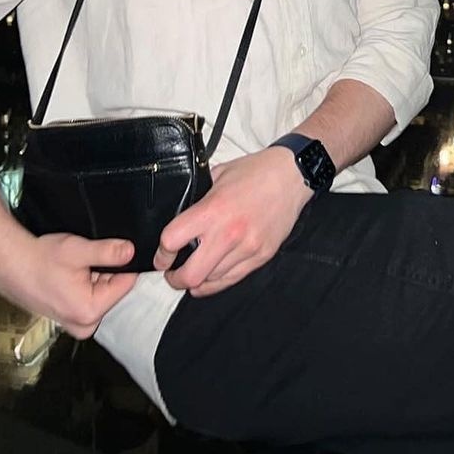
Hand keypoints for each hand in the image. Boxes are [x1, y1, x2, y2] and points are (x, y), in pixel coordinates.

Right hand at [0, 232, 137, 338]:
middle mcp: (85, 324)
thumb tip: (132, 252)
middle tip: (86, 261)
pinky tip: (70, 274)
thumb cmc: (40, 259)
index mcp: (90, 311)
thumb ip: (109, 252)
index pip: (126, 284)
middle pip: (115, 290)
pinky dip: (86, 283)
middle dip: (107, 272)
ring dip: (95, 277)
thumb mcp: (78, 250)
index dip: (123, 264)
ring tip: (76, 268)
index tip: (111, 253)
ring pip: (103, 292)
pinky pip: (91, 297)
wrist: (11, 265)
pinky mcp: (71, 317)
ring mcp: (77, 323)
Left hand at [154, 147, 311, 297]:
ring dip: (198, 280)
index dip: (161, 253)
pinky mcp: (262, 256)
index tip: (161, 257)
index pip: (172, 241)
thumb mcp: (218, 174)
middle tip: (173, 273)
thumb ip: (198, 198)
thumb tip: (179, 217)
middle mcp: (229, 233)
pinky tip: (212, 275)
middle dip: (175, 279)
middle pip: (190, 275)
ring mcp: (247, 248)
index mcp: (213, 209)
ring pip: (211, 282)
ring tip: (195, 270)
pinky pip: (232, 280)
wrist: (292, 175)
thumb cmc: (255, 171)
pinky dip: (217, 281)